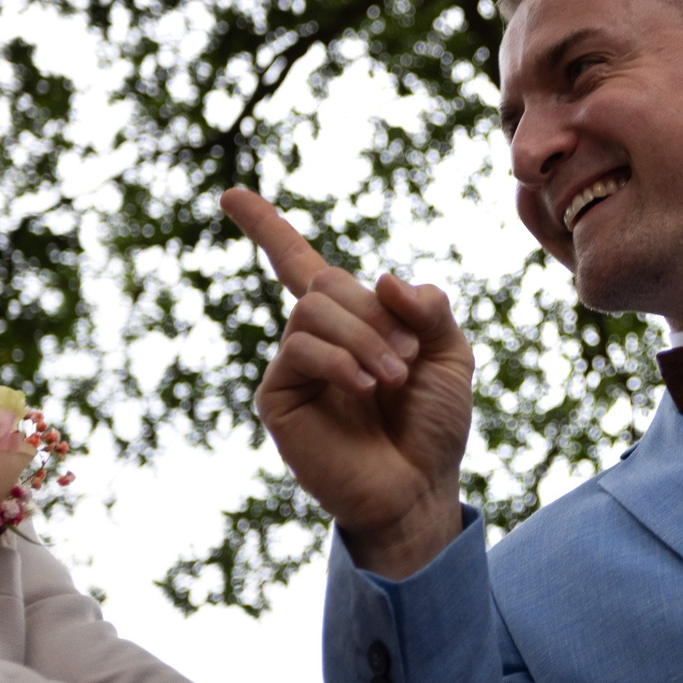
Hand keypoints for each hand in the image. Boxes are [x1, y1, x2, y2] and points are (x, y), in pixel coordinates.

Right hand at [221, 188, 473, 579]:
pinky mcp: (279, 398)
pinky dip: (340, 359)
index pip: (298, 263)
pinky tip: (365, 387)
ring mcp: (293, 367)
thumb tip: (380, 278)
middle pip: (324, 280)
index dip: (267, 228)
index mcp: (350, 321)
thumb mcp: (451, 355)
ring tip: (394, 378)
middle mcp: (313, 338)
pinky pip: (299, 348)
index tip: (230, 194)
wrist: (419, 489)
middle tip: (410, 355)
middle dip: (373, 311)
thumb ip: (430, 307)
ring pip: (312, 309)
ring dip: (364, 336)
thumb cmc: (433, 426)